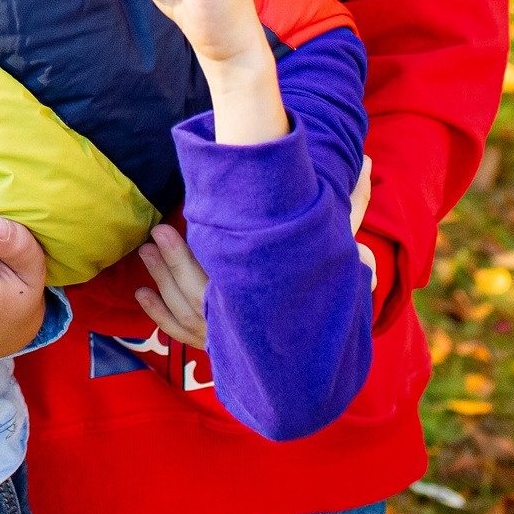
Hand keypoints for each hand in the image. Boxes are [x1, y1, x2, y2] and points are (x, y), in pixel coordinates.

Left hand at [136, 157, 378, 348]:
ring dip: (162, 282)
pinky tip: (143, 294)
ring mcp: (230, 341)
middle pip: (197, 295)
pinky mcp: (220, 349)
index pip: (222, 278)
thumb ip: (353, 207)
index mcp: (268, 296)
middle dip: (173, 264)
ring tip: (146, 252)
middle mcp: (246, 323)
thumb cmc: (328, 282)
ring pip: (187, 313)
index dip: (189, 255)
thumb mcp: (339, 246)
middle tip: (153, 235)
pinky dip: (161, 316)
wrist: (327, 342)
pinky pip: (184, 335)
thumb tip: (370, 164)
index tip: (169, 225)